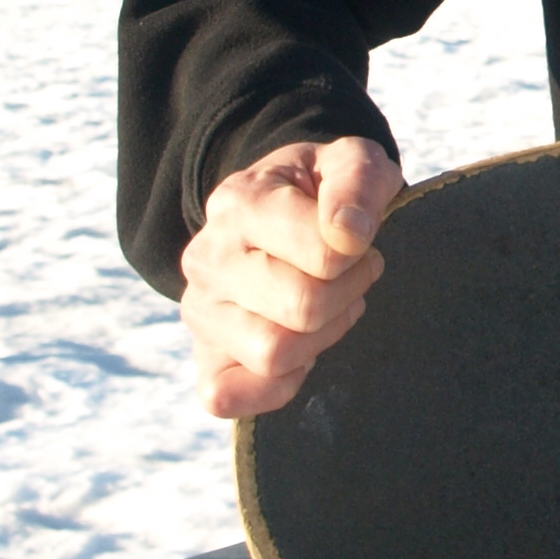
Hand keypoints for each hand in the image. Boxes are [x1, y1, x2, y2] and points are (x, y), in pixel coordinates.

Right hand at [178, 137, 404, 417]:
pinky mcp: (203, 357)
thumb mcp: (350, 162)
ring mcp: (200, 311)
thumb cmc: (322, 192)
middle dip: (347, 294)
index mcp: (240, 202)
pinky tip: (301, 352)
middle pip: (303, 307)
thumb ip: (357, 180)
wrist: (279, 214)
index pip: (322, 253)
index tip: (359, 243)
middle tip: (354, 275)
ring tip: (331, 307)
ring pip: (274, 355)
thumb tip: (348, 234)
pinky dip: (275, 387)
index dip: (357, 255)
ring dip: (323, 337)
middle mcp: (208, 257)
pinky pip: (226, 396)